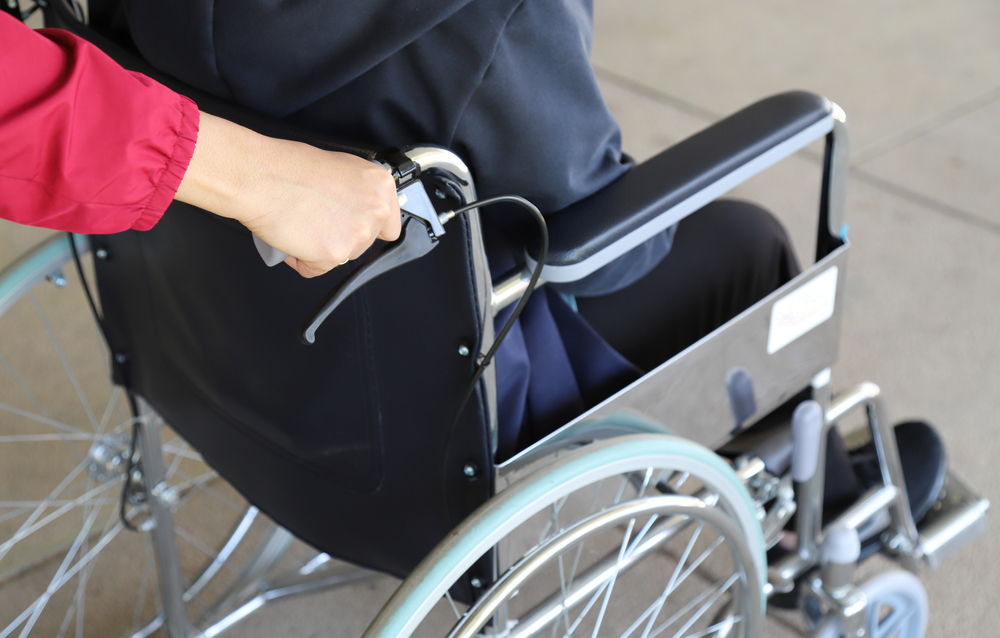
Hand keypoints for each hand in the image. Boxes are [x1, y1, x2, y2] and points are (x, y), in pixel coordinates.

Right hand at [175, 112, 400, 276]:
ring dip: (321, 248)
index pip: (390, 224)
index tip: (352, 225)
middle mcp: (375, 211)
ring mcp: (356, 235)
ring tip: (301, 224)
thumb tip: (355, 205)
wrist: (260, 176)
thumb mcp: (339, 166)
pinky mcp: (333, 256)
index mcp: (380, 185)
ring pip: (342, 257)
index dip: (368, 227)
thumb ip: (357, 190)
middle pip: (364, 243)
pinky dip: (301, 260)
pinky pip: (316, 269)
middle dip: (340, 236)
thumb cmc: (288, 166)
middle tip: (315, 218)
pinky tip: (291, 237)